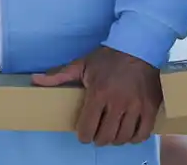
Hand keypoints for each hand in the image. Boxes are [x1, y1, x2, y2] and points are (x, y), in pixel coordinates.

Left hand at [32, 46, 161, 145]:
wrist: (138, 46)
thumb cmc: (108, 57)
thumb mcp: (82, 64)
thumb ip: (59, 75)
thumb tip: (35, 79)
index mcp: (99, 93)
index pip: (87, 129)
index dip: (84, 135)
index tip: (84, 133)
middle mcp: (118, 102)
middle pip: (105, 137)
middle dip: (98, 138)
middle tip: (98, 133)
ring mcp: (136, 106)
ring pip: (123, 137)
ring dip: (115, 139)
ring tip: (112, 132)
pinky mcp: (151, 107)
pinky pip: (143, 133)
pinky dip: (134, 138)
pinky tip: (129, 133)